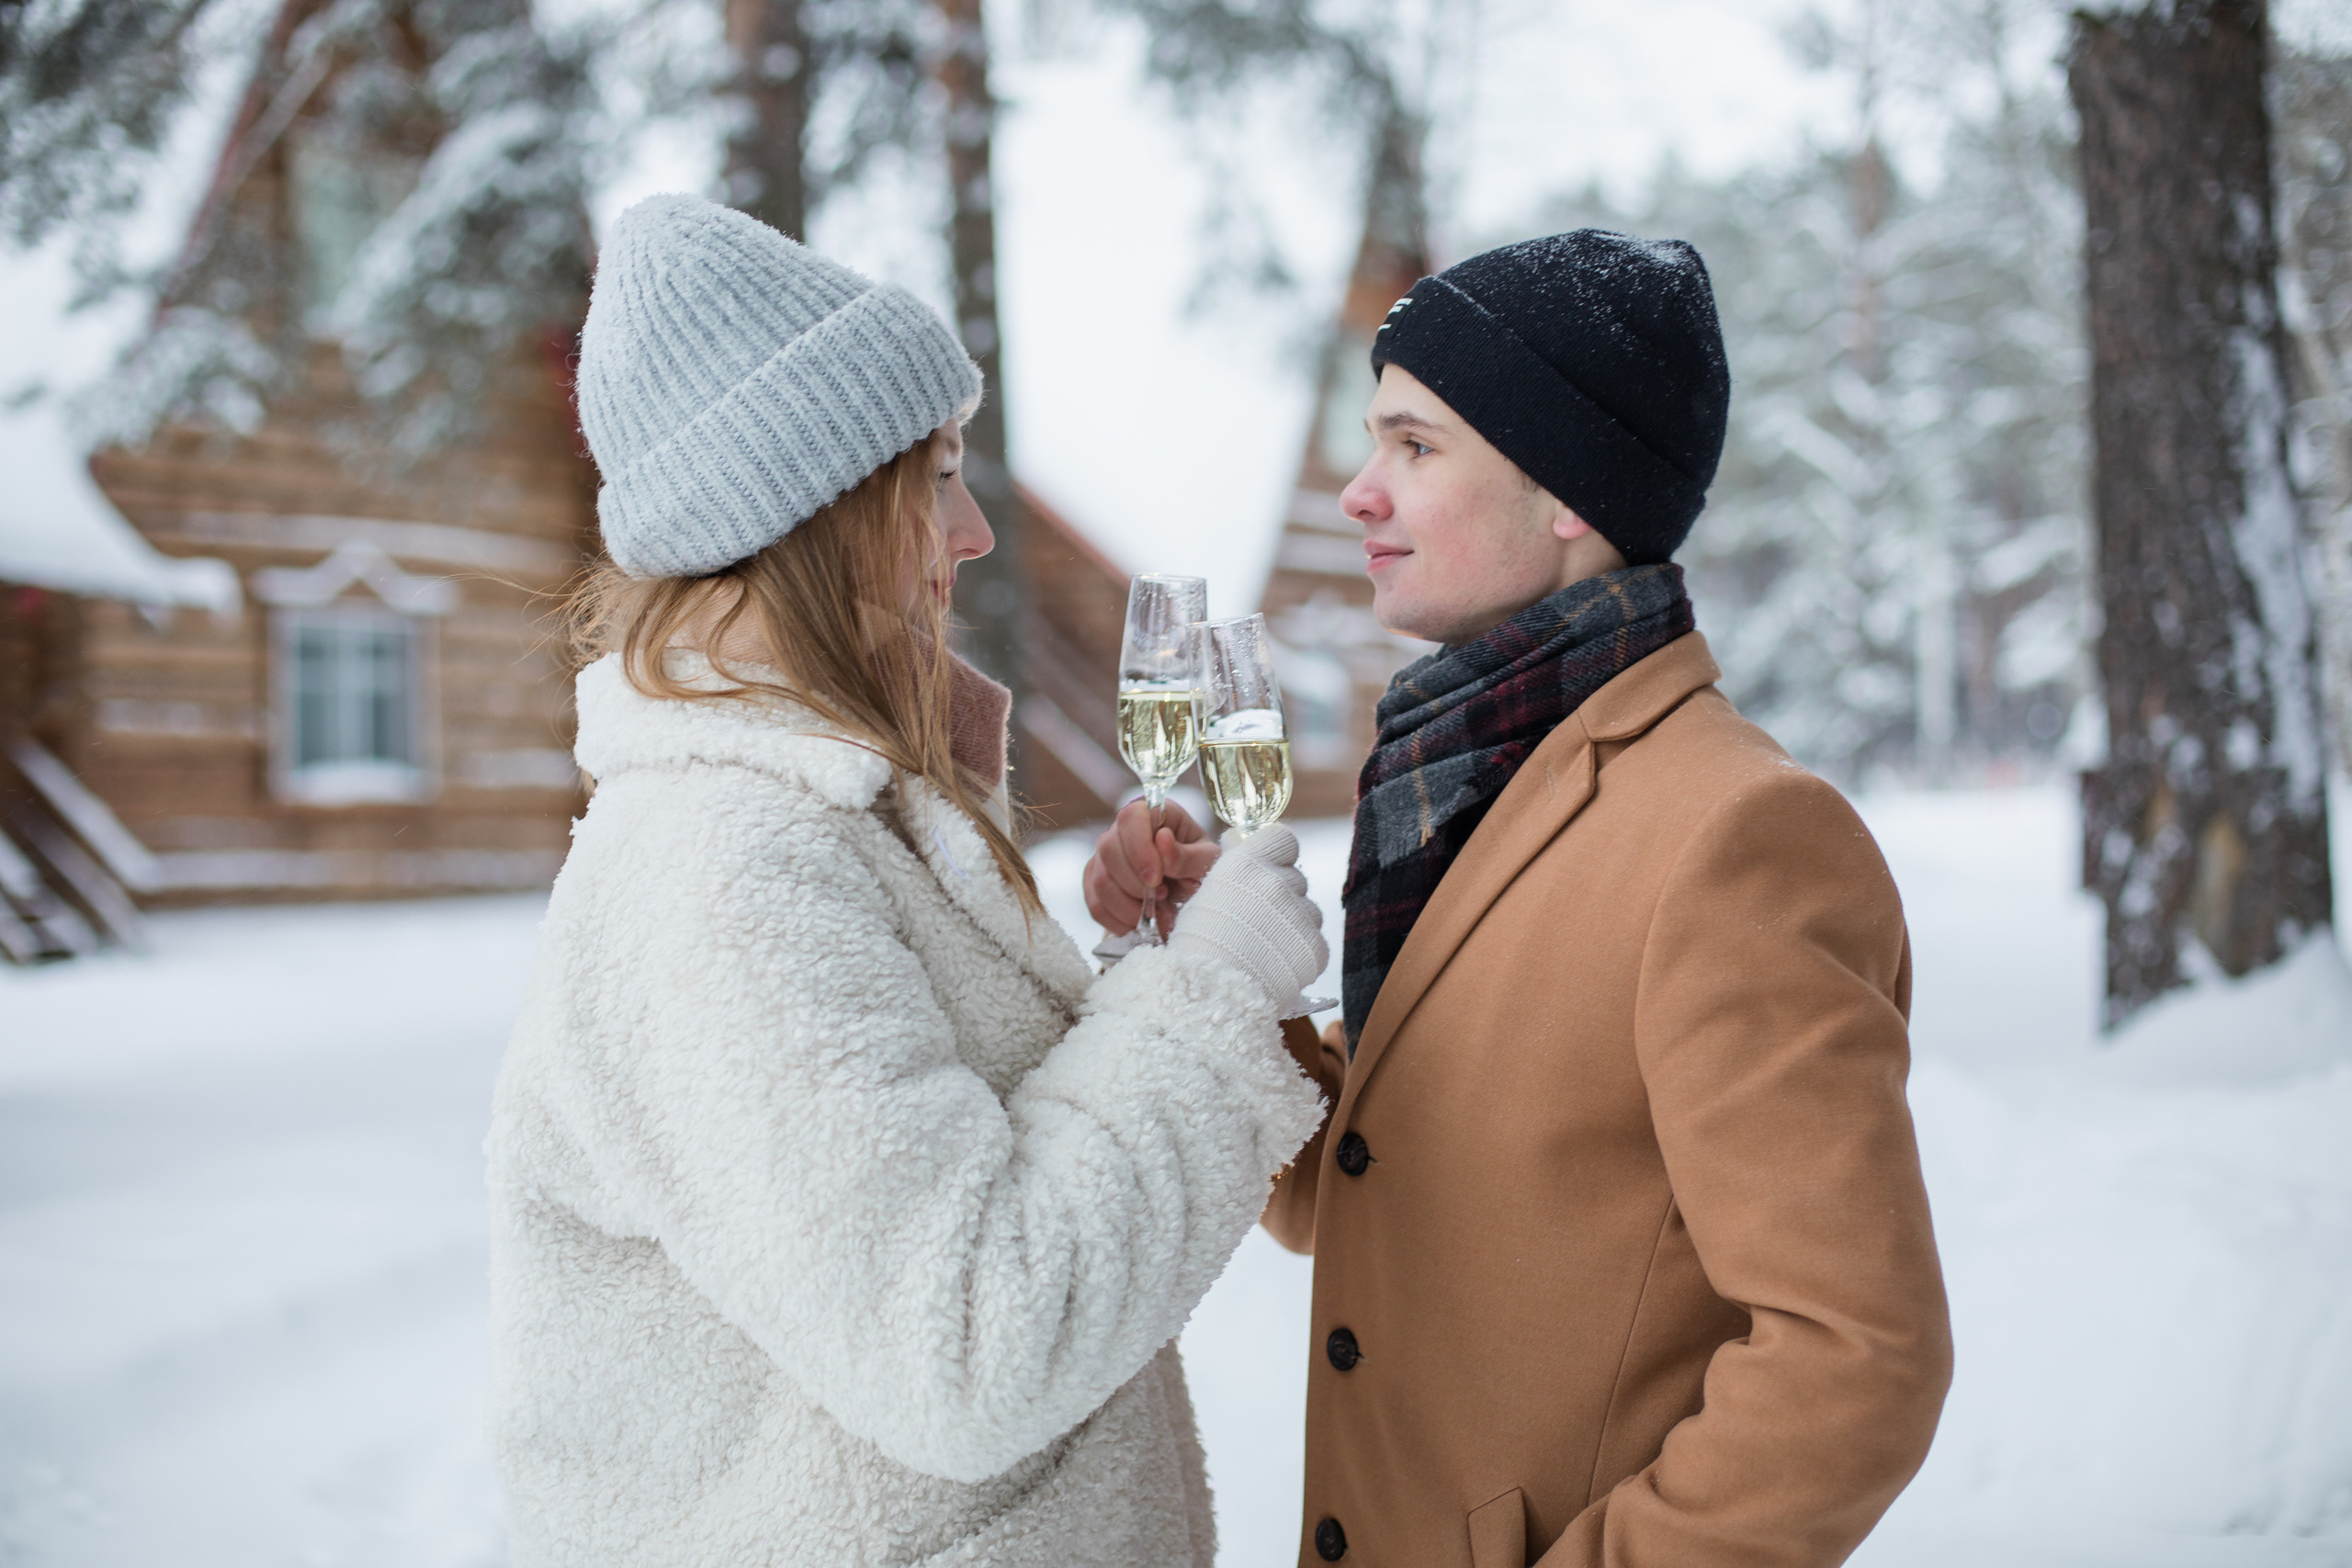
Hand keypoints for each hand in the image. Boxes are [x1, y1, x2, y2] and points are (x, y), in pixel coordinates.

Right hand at [1084, 797, 1219, 936]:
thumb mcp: (1206, 863)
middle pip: (1108, 848)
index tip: (1156, 880)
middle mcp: (1121, 829)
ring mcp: (1104, 856)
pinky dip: (1118, 920)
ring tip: (1155, 910)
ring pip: (1100, 880)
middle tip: (1162, 896)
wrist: (1190, 896)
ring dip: (1128, 905)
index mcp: (1153, 813)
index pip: (1130, 818)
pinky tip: (1139, 921)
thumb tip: (1162, 838)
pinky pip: (1095, 904)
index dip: (1139, 849)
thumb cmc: (1200, 871)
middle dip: (1134, 883)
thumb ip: (1187, 855)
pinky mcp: (1094, 881)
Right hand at [1168, 825, 1327, 1016]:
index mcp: (1246, 865)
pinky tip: (1276, 967)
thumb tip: (1238, 841)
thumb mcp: (1204, 897)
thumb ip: (1232, 871)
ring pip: (1307, 911)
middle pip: (1295, 878)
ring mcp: (1299, 915)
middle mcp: (1276, 883)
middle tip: (1259, 923)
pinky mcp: (1314, 947)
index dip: (1278, 854)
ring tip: (1265, 949)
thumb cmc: (1196, 948)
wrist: (1207, 997)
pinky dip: (1300, 954)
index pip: (1283, 839)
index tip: (1268, 869)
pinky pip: (1314, 943)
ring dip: (1293, 925)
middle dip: (1282, 896)